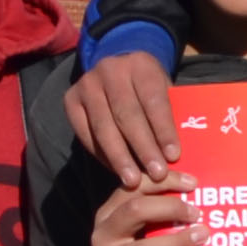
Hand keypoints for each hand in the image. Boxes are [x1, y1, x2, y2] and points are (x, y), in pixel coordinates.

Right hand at [66, 49, 178, 189]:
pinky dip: (102, 155)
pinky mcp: (70, 100)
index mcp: (140, 64)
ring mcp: (87, 84)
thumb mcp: (164, 89)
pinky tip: (116, 170)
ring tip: (132, 181)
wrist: (115, 67)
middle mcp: (110, 70)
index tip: (173, 156)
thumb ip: (171, 113)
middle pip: (127, 115)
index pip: (154, 100)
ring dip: (120, 157)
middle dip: (143, 148)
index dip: (163, 130)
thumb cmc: (147, 87)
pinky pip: (86, 134)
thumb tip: (176, 153)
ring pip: (104, 127)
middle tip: (156, 175)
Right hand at [87, 184, 203, 245]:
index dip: (165, 181)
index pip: (135, 186)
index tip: (193, 184)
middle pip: (135, 211)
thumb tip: (195, 191)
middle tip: (197, 213)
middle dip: (171, 208)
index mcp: (109, 213)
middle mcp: (103, 235)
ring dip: (177, 241)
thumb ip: (157, 214)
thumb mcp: (138, 232)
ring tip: (201, 236)